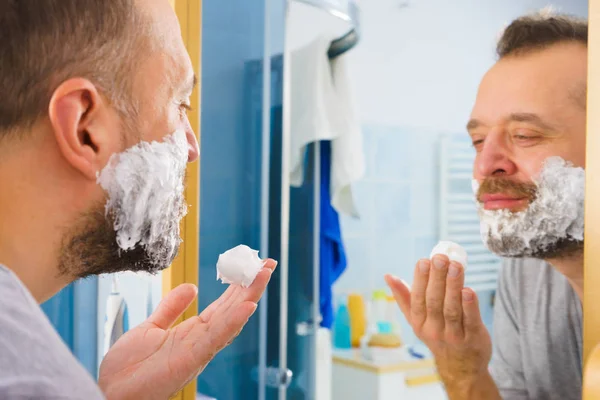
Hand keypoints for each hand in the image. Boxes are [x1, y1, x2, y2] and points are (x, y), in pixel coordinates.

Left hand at [98, 259, 276, 399]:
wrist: (110, 392)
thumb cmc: (128, 368)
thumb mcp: (151, 328)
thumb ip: (171, 308)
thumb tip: (192, 286)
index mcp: (193, 332)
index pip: (224, 305)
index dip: (238, 285)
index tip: (251, 266)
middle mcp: (201, 341)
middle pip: (233, 309)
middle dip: (251, 285)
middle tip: (267, 264)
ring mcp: (199, 350)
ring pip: (231, 319)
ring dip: (249, 296)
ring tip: (263, 275)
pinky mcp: (191, 360)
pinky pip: (216, 338)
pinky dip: (233, 322)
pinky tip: (248, 306)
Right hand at [385, 255, 492, 394]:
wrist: (460, 368)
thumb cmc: (438, 335)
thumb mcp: (417, 319)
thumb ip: (404, 297)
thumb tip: (388, 275)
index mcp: (419, 322)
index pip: (418, 298)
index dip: (420, 279)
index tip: (424, 260)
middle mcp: (433, 330)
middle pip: (434, 301)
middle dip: (437, 278)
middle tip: (440, 257)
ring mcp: (453, 336)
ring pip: (451, 308)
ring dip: (453, 286)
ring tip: (456, 265)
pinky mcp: (473, 339)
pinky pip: (470, 321)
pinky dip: (469, 306)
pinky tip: (469, 290)